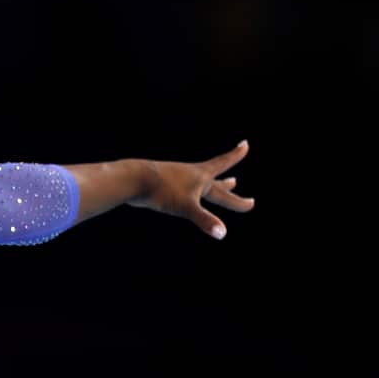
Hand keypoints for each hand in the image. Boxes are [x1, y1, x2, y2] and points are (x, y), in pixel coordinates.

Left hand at [129, 140, 255, 239]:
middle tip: (238, 174)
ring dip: (215, 184)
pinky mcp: (165, 186)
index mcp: (199, 176)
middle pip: (215, 178)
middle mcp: (190, 175)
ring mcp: (177, 180)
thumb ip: (205, 220)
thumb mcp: (186, 207)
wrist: (133, 180)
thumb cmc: (161, 191)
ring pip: (200, 183)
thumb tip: (222, 233)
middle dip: (228, 182)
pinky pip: (184, 189)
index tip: (245, 144)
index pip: (222, 165)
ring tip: (228, 181)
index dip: (235, 156)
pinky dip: (192, 192)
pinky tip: (188, 194)